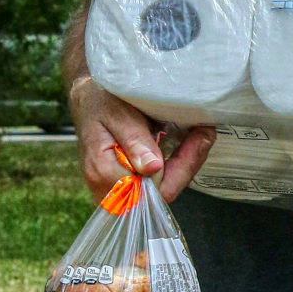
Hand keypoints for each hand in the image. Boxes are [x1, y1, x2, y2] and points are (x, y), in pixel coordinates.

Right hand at [68, 73, 213, 202]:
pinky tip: (186, 143)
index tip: (201, 137)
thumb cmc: (98, 101)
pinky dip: (174, 162)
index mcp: (104, 173)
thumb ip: (134, 141)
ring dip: (184, 162)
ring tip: (200, 134)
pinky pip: (157, 181)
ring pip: (162, 187)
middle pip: (161, 192)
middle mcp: (110, 190)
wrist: (86, 99)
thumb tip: (153, 168)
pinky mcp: (127, 183)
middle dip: (188, 163)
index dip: (182, 166)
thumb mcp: (116, 112)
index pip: (153, 189)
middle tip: (205, 132)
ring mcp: (118, 190)